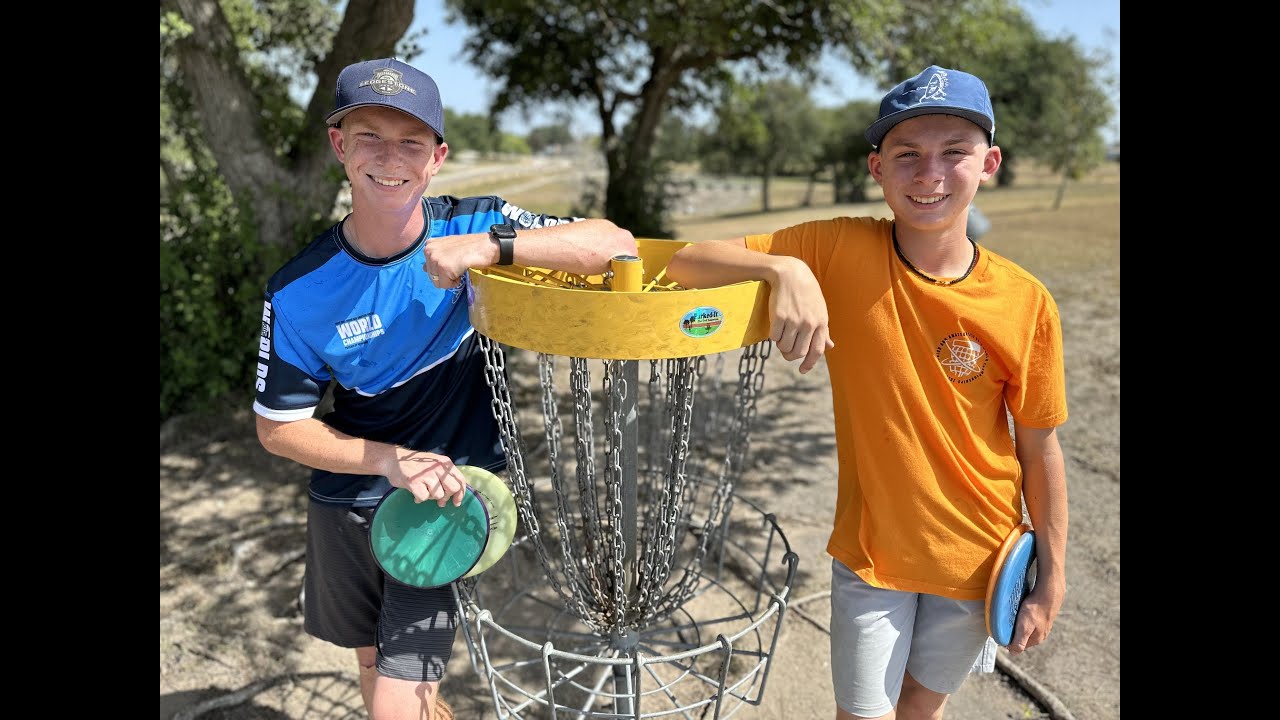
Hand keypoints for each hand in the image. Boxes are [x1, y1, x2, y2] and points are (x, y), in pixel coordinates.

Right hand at [391, 450, 467, 506]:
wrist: (393, 459)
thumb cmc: (416, 465)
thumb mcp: (435, 464)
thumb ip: (445, 476)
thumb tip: (454, 495)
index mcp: (445, 463)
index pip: (460, 480)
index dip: (461, 494)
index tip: (456, 502)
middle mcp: (438, 467)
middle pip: (453, 488)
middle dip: (447, 497)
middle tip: (440, 501)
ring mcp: (427, 475)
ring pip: (439, 495)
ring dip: (431, 497)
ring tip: (424, 491)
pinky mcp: (415, 482)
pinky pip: (424, 497)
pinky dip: (419, 498)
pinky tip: (415, 494)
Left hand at [422, 233, 485, 287]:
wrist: (485, 245)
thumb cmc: (470, 246)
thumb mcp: (448, 246)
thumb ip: (436, 255)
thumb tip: (424, 269)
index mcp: (429, 245)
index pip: (428, 267)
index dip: (441, 269)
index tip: (452, 263)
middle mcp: (429, 251)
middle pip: (432, 276)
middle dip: (445, 275)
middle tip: (458, 265)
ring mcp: (436, 259)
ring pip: (438, 282)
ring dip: (450, 279)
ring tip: (460, 267)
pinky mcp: (444, 268)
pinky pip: (446, 285)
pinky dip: (455, 282)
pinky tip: (462, 270)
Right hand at [769, 257, 833, 372]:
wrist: (790, 273)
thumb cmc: (806, 292)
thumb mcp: (820, 310)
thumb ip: (824, 330)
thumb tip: (830, 346)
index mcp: (821, 323)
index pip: (817, 351)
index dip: (809, 363)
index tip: (802, 370)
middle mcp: (809, 323)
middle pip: (798, 353)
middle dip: (790, 355)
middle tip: (786, 351)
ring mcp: (794, 320)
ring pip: (785, 347)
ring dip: (781, 346)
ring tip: (781, 336)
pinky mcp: (779, 317)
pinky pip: (774, 337)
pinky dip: (773, 337)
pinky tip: (775, 328)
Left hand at [1006, 584, 1061, 654]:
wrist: (1048, 594)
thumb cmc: (1035, 610)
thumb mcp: (1024, 627)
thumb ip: (1019, 641)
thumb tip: (1013, 653)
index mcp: (1036, 639)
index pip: (1019, 646)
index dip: (1008, 641)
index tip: (1001, 632)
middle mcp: (1041, 635)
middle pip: (1023, 637)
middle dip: (1014, 633)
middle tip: (1006, 624)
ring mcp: (1043, 625)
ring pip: (1027, 628)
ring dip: (1019, 625)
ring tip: (1014, 617)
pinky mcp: (1044, 616)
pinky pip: (1032, 620)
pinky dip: (1026, 617)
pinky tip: (1023, 611)